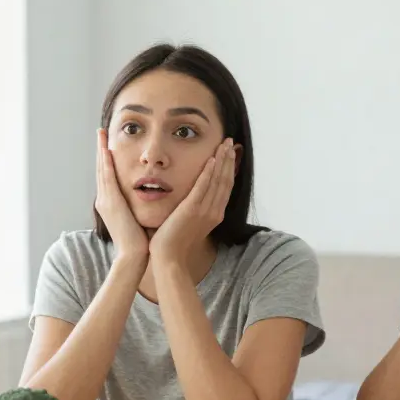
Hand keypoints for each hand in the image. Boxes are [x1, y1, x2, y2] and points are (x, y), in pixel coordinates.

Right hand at [95, 128, 149, 259]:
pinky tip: (107, 149)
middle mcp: (105, 200)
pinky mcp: (110, 203)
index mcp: (111, 204)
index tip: (108, 144)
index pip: (108, 176)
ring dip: (101, 151)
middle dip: (101, 150)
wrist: (134, 255)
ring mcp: (105, 201)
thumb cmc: (140, 241)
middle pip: (101, 169)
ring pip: (102, 170)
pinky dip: (106, 163)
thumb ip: (139, 206)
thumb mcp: (137, 218)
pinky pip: (107, 177)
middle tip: (100, 132)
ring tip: (101, 134)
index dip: (106, 160)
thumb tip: (150, 197)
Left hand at [149, 138, 236, 263]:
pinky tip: (212, 159)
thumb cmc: (175, 242)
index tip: (230, 153)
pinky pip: (202, 187)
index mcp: (215, 215)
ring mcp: (204, 211)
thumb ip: (196, 209)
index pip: (225, 187)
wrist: (169, 258)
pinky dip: (209, 173)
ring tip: (224, 144)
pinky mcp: (192, 210)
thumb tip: (195, 197)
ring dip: (221, 161)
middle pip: (225, 180)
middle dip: (228, 159)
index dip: (229, 168)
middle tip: (230, 142)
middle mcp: (214, 212)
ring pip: (217, 181)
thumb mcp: (191, 223)